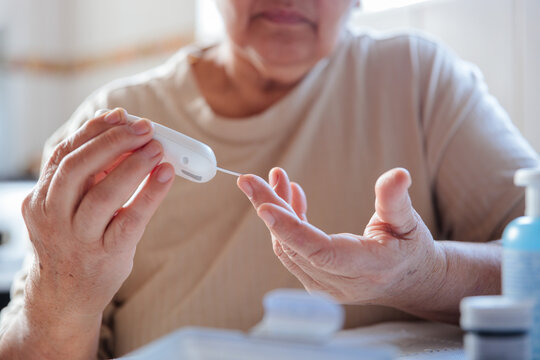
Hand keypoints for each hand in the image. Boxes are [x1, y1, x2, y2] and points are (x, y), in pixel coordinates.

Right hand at [22, 108, 174, 323]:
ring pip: (103, 194)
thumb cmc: (74, 242)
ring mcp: (78, 237)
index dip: (93, 130)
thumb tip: (126, 138)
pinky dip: (150, 194)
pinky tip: (166, 176)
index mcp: (42, 197)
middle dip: (114, 142)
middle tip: (145, 129)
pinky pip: (130, 220)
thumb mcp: (68, 207)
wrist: (65, 296)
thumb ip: (90, 176)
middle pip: (79, 168)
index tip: (120, 115)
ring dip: (133, 166)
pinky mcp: (105, 254)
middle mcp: (54, 216)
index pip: (64, 154)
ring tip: (157, 149)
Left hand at [237, 168, 445, 307]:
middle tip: (248, 181)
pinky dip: (284, 222)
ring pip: (287, 247)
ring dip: (276, 211)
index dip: (291, 230)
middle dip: (270, 209)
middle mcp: (340, 283)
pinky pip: (290, 250)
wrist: (406, 280)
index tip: (264, 207)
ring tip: (276, 178)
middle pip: (294, 246)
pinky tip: (289, 196)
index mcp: (367, 267)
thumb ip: (397, 200)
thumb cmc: (408, 248)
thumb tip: (398, 174)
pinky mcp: (314, 280)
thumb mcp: (409, 222)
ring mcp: (324, 285)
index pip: (321, 252)